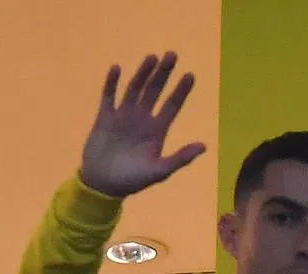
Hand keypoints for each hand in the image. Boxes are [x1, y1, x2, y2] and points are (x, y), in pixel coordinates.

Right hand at [79, 51, 206, 197]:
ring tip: (152, 57)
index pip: (172, 105)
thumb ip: (181, 158)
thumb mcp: (160, 171)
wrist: (103, 185)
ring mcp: (124, 116)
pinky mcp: (105, 118)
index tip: (191, 75)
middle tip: (173, 54)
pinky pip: (109, 96)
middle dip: (164, 74)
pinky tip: (117, 69)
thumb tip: (204, 146)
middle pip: (155, 91)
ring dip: (143, 73)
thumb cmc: (133, 180)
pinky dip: (112, 83)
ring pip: (135, 89)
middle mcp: (142, 119)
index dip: (181, 90)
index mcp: (157, 130)